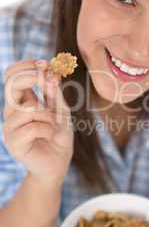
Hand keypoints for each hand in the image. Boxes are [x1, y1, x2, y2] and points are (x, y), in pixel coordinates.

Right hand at [3, 59, 73, 185]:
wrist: (59, 161)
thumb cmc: (59, 133)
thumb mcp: (60, 108)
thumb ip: (53, 92)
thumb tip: (48, 72)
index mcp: (21, 99)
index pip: (12, 74)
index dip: (26, 65)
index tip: (46, 64)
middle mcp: (12, 111)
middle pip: (12, 83)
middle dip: (35, 77)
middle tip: (53, 82)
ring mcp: (9, 127)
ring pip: (28, 108)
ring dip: (49, 115)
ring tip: (55, 126)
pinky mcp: (12, 143)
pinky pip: (31, 127)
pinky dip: (47, 130)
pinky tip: (50, 135)